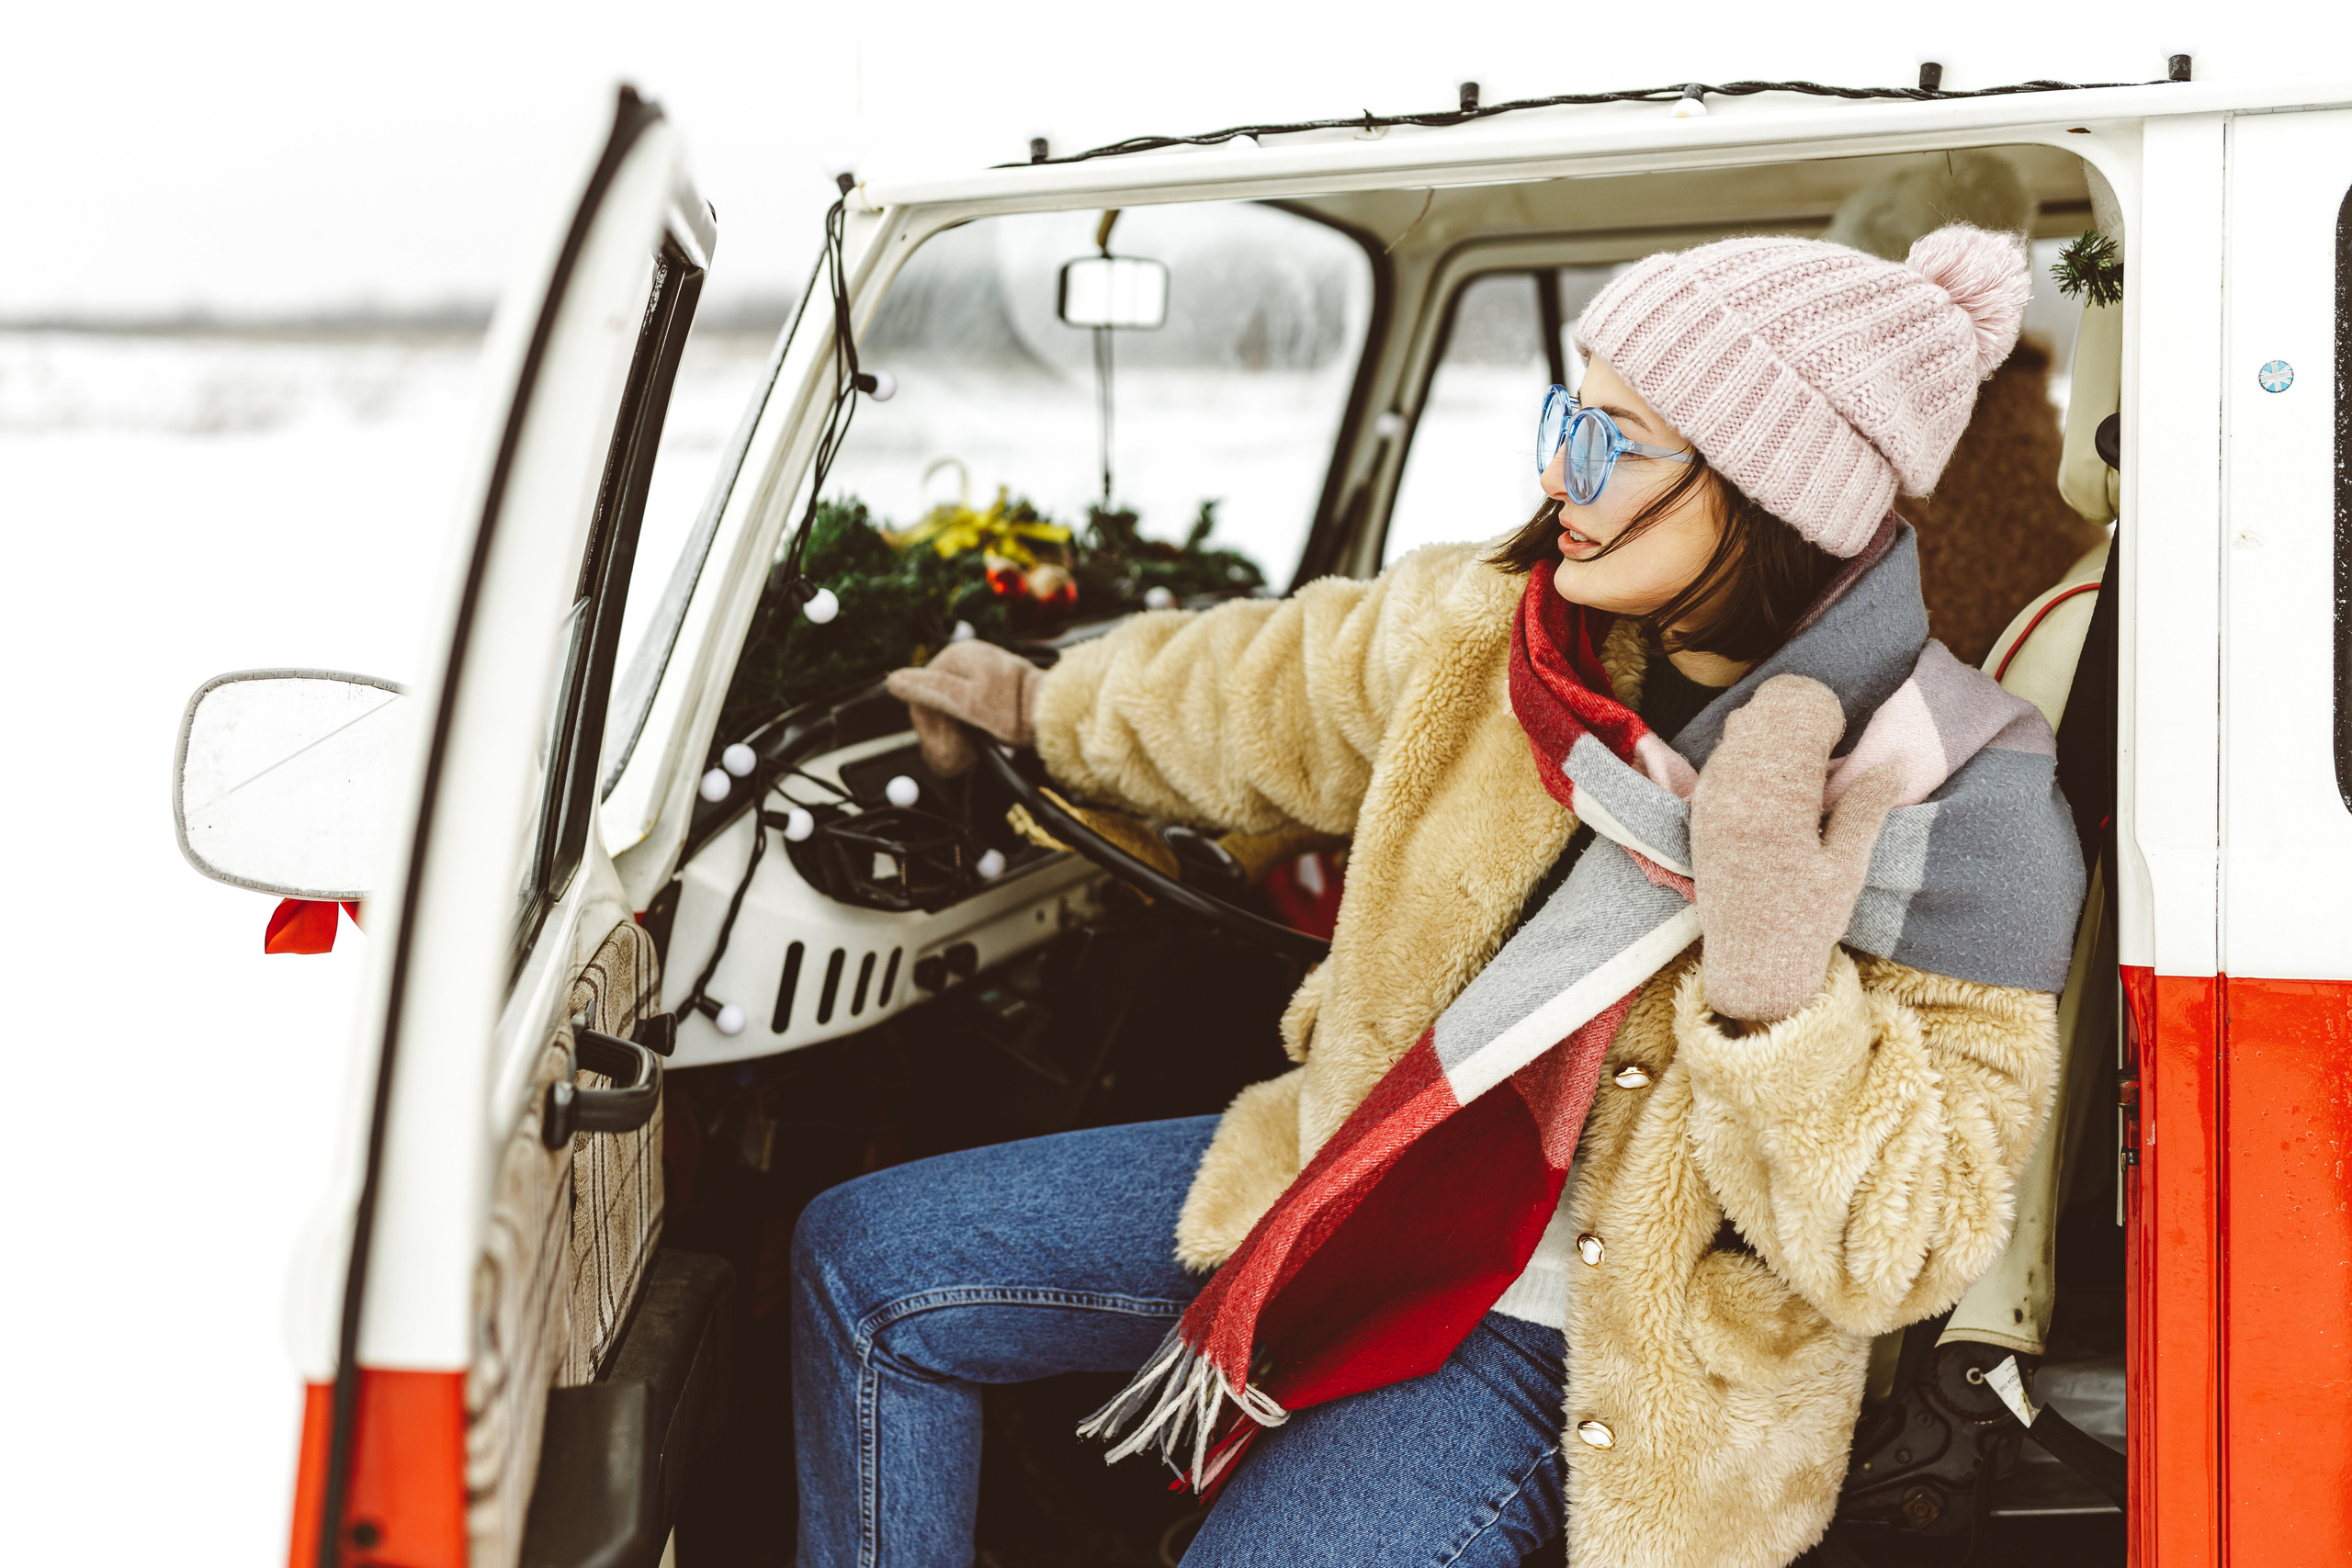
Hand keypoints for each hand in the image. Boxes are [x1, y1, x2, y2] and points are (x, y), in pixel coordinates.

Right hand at [883, 639, 1042, 775]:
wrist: (1056, 714)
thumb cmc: (1018, 710)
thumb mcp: (968, 703)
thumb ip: (931, 691)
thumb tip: (893, 681)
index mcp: (955, 659)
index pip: (920, 697)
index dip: (930, 730)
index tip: (948, 748)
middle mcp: (965, 662)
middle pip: (936, 707)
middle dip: (948, 736)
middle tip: (966, 754)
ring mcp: (979, 676)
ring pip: (952, 715)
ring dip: (962, 738)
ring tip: (979, 750)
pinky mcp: (992, 691)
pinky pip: (970, 715)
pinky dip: (975, 733)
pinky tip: (988, 742)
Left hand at [1689, 674, 1901, 1024]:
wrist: (1750, 962)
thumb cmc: (1805, 922)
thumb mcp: (1846, 869)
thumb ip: (1863, 812)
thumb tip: (1890, 765)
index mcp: (1776, 807)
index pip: (1792, 726)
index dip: (1819, 712)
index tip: (1840, 725)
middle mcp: (1735, 796)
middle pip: (1760, 718)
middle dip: (1793, 710)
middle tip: (1824, 726)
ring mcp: (1711, 802)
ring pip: (1735, 731)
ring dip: (1768, 724)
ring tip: (1800, 740)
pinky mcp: (1700, 812)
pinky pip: (1719, 756)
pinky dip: (1745, 744)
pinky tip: (1770, 762)